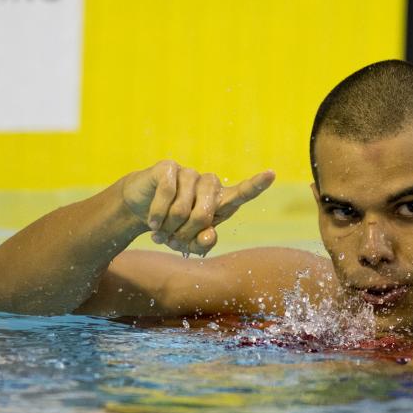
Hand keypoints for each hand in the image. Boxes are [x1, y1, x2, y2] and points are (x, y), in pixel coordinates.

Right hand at [121, 160, 274, 254]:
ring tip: (162, 229)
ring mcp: (190, 173)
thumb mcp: (189, 244)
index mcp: (220, 201)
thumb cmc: (172, 227)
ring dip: (168, 227)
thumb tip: (210, 235)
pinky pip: (166, 195)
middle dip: (184, 234)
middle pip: (203, 217)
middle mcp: (209, 184)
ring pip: (182, 210)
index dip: (256, 185)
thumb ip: (203, 244)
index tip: (271, 174)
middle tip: (173, 238)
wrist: (141, 210)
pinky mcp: (169, 168)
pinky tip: (151, 222)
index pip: (242, 193)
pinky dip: (157, 215)